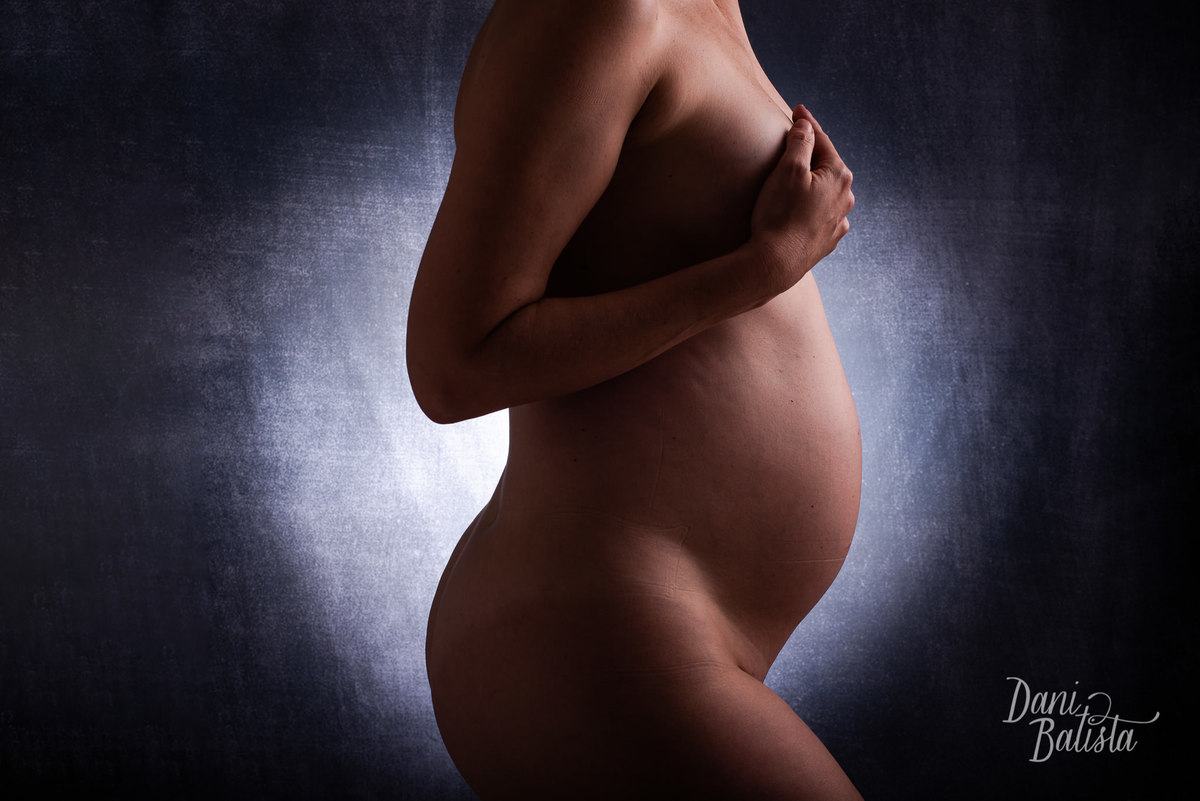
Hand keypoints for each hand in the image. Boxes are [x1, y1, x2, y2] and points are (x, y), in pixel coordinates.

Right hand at [749, 104, 854, 294]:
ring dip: (815, 181)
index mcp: (839, 175)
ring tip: (802, 176)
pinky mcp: (827, 241)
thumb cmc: (779, 214)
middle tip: (799, 138)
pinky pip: (822, 214)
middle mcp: (846, 198)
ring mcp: (838, 221)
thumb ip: (800, 142)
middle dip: (813, 152)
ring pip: (827, 192)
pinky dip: (813, 205)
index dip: (807, 123)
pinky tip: (805, 208)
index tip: (796, 110)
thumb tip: (806, 124)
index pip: (822, 141)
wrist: (775, 263)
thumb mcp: (788, 169)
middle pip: (827, 166)